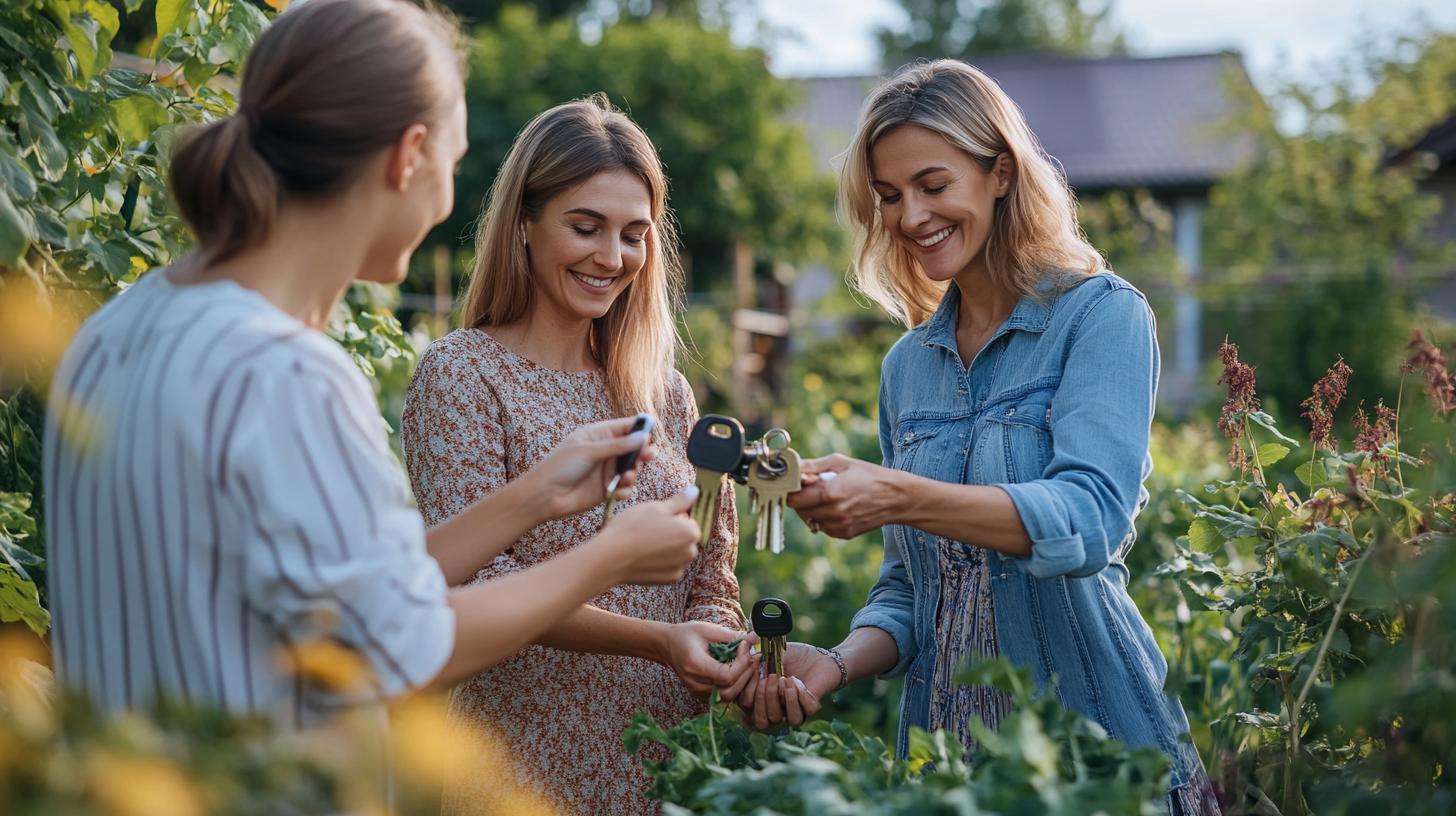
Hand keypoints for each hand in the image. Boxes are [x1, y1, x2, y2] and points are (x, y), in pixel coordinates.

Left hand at [526, 416, 655, 521]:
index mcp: (599, 435)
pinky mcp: (607, 489)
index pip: (626, 427)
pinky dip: (624, 490)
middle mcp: (606, 451)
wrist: (544, 495)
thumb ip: (617, 446)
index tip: (650, 434)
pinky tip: (617, 492)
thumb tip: (643, 437)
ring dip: (633, 473)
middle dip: (642, 453)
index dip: (640, 429)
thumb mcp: (589, 451)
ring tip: (626, 478)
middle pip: (634, 449)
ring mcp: (607, 471)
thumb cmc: (560, 467)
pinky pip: (625, 488)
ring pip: (632, 469)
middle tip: (648, 456)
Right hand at [596, 487, 699, 584]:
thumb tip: (695, 492)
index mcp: (691, 533)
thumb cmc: (633, 528)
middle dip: (671, 533)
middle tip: (648, 530)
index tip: (655, 519)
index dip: (672, 517)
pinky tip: (644, 556)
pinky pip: (668, 566)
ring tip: (644, 543)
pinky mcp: (668, 580)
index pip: (689, 520)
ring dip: (665, 547)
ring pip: (676, 552)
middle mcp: (690, 552)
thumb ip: (680, 501)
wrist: (611, 557)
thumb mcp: (656, 507)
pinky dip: (659, 561)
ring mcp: (679, 568)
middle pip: (684, 538)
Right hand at [658, 621, 759, 699]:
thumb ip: (732, 636)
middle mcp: (696, 683)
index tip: (745, 646)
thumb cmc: (686, 635)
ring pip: (729, 696)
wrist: (668, 645)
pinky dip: (735, 684)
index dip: (742, 663)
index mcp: (695, 666)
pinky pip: (724, 695)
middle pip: (730, 691)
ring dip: (743, 680)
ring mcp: (698, 691)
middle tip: (753, 655)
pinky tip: (739, 669)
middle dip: (746, 673)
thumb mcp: (708, 629)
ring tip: (748, 662)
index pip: (727, 677)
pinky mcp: (702, 694)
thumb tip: (755, 638)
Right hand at [738, 642, 837, 729]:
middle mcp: (774, 710)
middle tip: (771, 677)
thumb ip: (756, 659)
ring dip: (782, 699)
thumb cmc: (792, 656)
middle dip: (763, 698)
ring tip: (786, 679)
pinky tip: (798, 681)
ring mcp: (792, 712)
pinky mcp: (810, 709)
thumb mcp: (771, 655)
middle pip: (760, 720)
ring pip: (781, 721)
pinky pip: (803, 713)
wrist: (819, 656)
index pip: (745, 707)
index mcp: (760, 699)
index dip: (746, 692)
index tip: (754, 671)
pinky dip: (799, 696)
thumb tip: (744, 658)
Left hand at [788, 454, 906, 538]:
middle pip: (799, 511)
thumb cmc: (869, 475)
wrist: (896, 498)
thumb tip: (792, 465)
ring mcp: (838, 526)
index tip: (795, 484)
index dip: (791, 491)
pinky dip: (824, 518)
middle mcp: (832, 513)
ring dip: (812, 509)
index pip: (793, 499)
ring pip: (810, 520)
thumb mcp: (841, 462)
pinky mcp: (844, 534)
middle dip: (801, 500)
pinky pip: (823, 527)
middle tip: (812, 488)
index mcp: (829, 493)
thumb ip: (813, 465)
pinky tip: (837, 507)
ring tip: (828, 497)